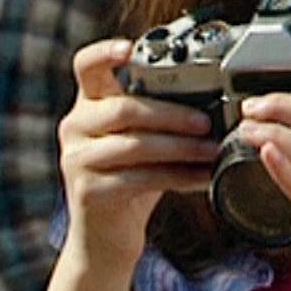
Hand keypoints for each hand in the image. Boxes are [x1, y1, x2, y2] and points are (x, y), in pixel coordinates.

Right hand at [59, 38, 223, 269]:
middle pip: (124, 108)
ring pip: (135, 145)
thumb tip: (215, 100)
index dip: (106, 53)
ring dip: (181, 147)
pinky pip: (140, 179)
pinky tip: (204, 177)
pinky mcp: (89, 191)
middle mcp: (75, 127)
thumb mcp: (139, 143)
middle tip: (207, 121)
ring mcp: (77, 160)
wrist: (105, 241)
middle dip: (172, 114)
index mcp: (87, 105)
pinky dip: (179, 176)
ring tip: (213, 150)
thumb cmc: (130, 183)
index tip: (131, 49)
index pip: (87, 66)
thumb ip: (159, 119)